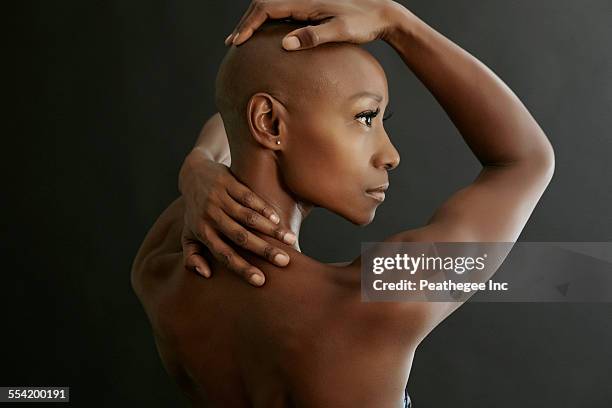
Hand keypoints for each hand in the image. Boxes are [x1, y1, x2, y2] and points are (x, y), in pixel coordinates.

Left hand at [179, 149, 295, 285]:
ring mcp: (219, 198)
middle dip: (263, 250)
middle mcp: (211, 216)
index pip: (224, 255)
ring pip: (248, 217)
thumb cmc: (195, 212)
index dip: (242, 268)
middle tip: (284, 261)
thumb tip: (206, 275)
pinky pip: (248, 196)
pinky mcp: (227, 182)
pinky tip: (278, 219)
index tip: (261, 281)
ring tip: (289, 239)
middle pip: (240, 237)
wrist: (193, 175)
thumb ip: (192, 258)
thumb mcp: (188, 235)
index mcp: (203, 233)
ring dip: (270, 229)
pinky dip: (264, 208)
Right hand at [224, 0, 403, 49]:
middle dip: (246, 23)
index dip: (248, 24)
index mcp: (305, 1)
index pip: (266, 8)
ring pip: (271, 7)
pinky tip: (266, 37)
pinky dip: (268, 22)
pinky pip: (282, 12)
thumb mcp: (340, 31)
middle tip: (232, 42)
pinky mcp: (311, 8)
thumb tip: (284, 43)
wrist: (382, 13)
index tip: (237, 41)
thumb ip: (313, 36)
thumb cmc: (363, 23)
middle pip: (263, 5)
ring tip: (242, 39)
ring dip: (255, 21)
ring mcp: (306, 2)